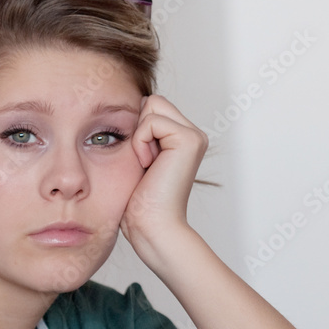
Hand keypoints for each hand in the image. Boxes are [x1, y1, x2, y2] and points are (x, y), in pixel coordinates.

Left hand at [120, 95, 207, 265]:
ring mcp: (194, 136)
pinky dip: (140, 143)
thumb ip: (142, 132)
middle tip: (145, 162)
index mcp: (183, 139)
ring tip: (147, 164)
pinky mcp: (189, 139)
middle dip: (138, 129)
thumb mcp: (138, 159)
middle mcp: (193, 135)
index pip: (151, 107)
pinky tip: (149, 165)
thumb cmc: (140, 203)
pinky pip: (150, 121)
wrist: (152, 227)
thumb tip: (134, 105)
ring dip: (139, 136)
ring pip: (152, 105)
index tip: (141, 161)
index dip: (136, 129)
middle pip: (152, 101)